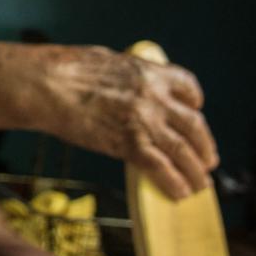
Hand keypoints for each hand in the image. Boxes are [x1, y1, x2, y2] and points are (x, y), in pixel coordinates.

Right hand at [24, 46, 216, 198]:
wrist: (47, 85)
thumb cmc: (66, 69)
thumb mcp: (107, 62)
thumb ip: (125, 78)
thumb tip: (125, 85)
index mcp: (150, 73)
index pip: (188, 88)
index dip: (195, 104)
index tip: (196, 112)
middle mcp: (155, 97)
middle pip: (194, 125)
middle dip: (204, 146)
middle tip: (208, 161)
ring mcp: (145, 122)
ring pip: (183, 151)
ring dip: (196, 171)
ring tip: (201, 185)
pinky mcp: (129, 144)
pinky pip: (161, 168)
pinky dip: (174, 182)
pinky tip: (180, 193)